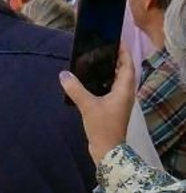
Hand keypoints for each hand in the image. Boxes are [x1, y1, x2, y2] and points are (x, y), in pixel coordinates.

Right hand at [60, 46, 136, 166]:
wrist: (108, 150)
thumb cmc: (103, 126)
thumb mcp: (88, 106)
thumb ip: (75, 89)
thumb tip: (63, 74)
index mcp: (124, 90)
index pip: (128, 66)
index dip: (123, 53)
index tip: (116, 41)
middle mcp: (125, 94)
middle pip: (124, 72)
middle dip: (116, 60)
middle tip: (102, 49)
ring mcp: (120, 102)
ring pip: (117, 81)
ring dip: (110, 71)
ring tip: (95, 62)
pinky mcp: (113, 109)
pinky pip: (111, 90)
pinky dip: (104, 82)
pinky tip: (91, 81)